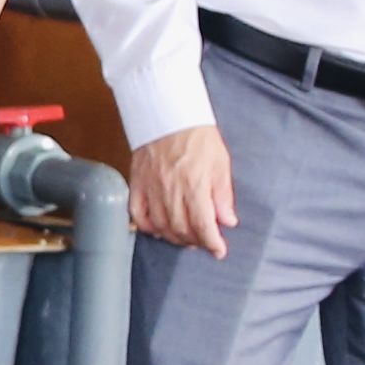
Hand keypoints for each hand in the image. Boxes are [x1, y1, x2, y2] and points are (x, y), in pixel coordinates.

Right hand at [129, 123, 235, 256]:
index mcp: (195, 184)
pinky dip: (148, 227)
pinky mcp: (137, 183)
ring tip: (186, 238)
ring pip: (161, 226)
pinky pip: (138, 214)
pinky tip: (159, 229)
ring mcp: (151, 188)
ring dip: (174, 238)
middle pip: (182, 229)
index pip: (203, 225)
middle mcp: (171, 190)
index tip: (219, 251)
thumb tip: (228, 221)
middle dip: (196, 242)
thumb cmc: (197, 135)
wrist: (168, 114)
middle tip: (204, 243)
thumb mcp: (221, 163)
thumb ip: (223, 195)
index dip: (212, 243)